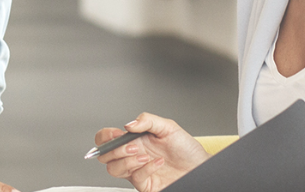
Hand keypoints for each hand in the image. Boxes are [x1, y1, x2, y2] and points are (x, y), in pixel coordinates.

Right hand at [94, 113, 209, 191]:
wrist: (199, 166)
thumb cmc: (186, 149)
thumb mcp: (168, 127)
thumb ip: (148, 120)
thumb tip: (129, 124)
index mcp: (134, 140)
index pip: (106, 138)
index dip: (105, 136)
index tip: (116, 134)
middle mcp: (132, 155)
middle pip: (104, 156)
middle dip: (115, 150)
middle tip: (133, 146)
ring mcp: (136, 170)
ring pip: (114, 169)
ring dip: (127, 161)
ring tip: (144, 155)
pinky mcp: (144, 184)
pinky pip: (135, 178)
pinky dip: (145, 169)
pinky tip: (157, 163)